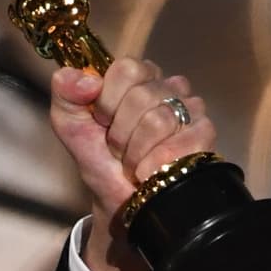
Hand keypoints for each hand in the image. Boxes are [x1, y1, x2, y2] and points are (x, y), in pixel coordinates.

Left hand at [49, 59, 216, 270]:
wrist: (116, 201)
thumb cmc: (98, 159)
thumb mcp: (70, 126)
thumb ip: (65, 94)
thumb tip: (82, 79)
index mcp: (138, 77)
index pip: (127, 69)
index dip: (107, 101)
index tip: (101, 122)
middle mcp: (168, 87)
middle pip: (142, 95)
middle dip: (120, 134)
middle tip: (118, 149)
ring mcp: (191, 109)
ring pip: (159, 120)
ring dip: (135, 153)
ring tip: (134, 162)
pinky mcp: (205, 135)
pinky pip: (179, 144)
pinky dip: (155, 166)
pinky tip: (151, 173)